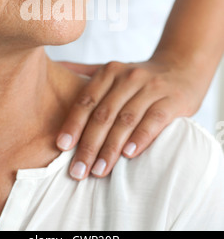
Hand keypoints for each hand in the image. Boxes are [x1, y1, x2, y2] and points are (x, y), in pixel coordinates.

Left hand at [56, 54, 204, 180]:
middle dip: (89, 144)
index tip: (61, 146)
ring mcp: (152, 87)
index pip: (87, 99)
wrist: (182, 69)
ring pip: (126, 120)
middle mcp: (129, 77)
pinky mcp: (173, 100)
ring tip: (99, 170)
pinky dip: (140, 138)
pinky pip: (154, 120)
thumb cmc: (140, 78)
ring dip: (110, 148)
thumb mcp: (113, 71)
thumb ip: (84, 72)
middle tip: (77, 170)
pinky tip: (128, 155)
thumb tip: (56, 68)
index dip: (73, 123)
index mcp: (110, 72)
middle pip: (104, 114)